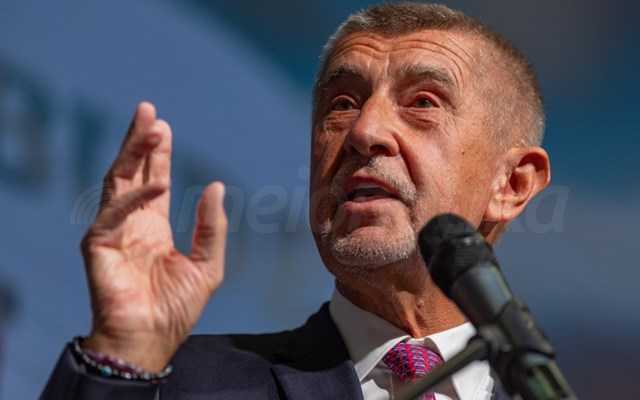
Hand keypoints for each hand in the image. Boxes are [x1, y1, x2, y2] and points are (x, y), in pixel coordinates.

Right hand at [80, 102, 226, 371]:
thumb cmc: (177, 308)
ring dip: (132, 153)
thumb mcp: (207, 264)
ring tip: (149, 126)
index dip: (158, 155)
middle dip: (139, 142)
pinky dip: (136, 197)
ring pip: (118, 182)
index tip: (163, 126)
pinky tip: (160, 184)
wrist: (151, 339)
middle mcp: (132, 223)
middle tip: (149, 111)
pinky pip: (114, 214)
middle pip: (133, 173)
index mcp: (154, 227)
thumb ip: (211, 227)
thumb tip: (217, 184)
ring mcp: (113, 231)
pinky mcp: (98, 245)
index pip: (154, 181)